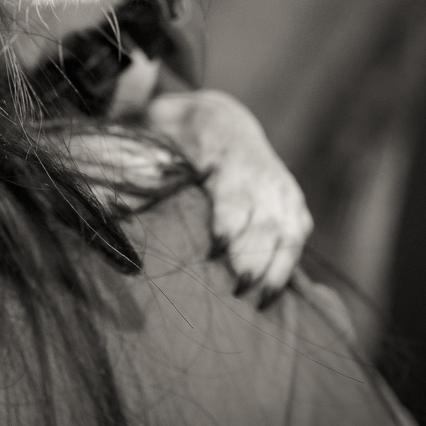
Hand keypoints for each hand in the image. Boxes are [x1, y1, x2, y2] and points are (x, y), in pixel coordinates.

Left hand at [144, 90, 312, 303]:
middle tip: (237, 287)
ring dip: (275, 268)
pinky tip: (272, 294)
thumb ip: (147, 158)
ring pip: (288, 231)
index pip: (236, 192)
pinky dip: (287, 266)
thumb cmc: (185, 136)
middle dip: (253, 255)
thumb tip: (128, 188)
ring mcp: (283, 190)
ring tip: (257, 300)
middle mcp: (263, 175)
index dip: (230, 220)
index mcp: (230, 156)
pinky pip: (297, 237)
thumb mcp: (163, 131)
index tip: (218, 246)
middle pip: (266, 219)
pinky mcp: (294, 206)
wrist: (227, 125)